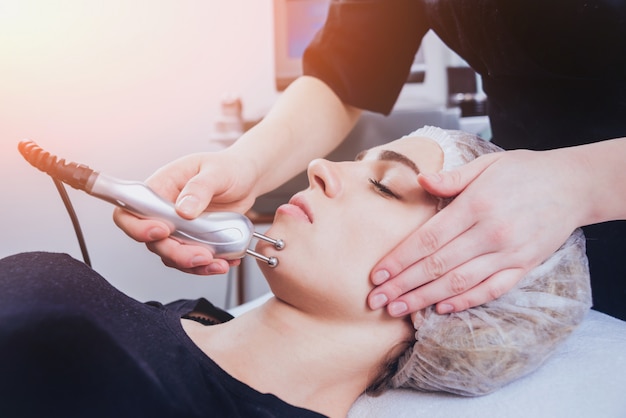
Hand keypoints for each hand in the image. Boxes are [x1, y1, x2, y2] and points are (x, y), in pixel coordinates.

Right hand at [113, 149, 256, 274]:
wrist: (247, 178)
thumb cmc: (228, 167)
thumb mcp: (217, 172)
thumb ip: (199, 188)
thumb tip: (183, 210)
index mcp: (161, 188)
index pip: (131, 211)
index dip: (138, 227)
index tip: (162, 231)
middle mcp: (165, 211)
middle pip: (153, 241)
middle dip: (175, 253)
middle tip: (201, 255)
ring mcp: (180, 228)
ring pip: (172, 255)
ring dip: (193, 264)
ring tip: (217, 262)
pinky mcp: (195, 240)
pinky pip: (193, 260)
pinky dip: (207, 266)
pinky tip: (224, 262)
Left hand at [367, 149, 582, 315]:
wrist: (573, 185)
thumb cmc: (524, 171)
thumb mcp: (486, 165)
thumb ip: (452, 178)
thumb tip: (421, 180)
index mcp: (476, 205)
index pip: (428, 239)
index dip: (400, 259)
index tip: (377, 275)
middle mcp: (491, 233)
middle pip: (438, 265)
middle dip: (404, 285)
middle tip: (377, 301)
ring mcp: (509, 253)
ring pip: (460, 282)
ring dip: (426, 298)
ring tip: (399, 309)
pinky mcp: (524, 266)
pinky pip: (491, 290)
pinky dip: (465, 302)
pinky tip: (441, 309)